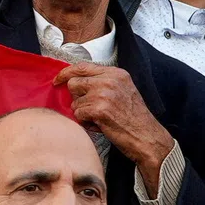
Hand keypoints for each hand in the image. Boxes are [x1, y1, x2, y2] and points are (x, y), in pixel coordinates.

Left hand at [53, 62, 174, 192]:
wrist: (147, 137)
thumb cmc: (133, 117)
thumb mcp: (122, 90)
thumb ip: (102, 82)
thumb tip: (73, 81)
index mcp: (116, 73)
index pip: (82, 67)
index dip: (66, 73)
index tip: (57, 80)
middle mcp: (109, 80)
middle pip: (73, 84)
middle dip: (77, 98)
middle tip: (91, 108)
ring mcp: (104, 94)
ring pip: (74, 102)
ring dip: (83, 113)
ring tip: (100, 118)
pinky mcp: (99, 109)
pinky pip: (78, 114)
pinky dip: (86, 122)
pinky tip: (100, 125)